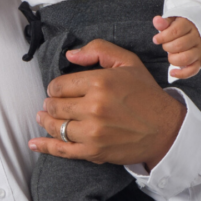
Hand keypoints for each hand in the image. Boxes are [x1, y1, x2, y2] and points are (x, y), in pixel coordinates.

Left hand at [28, 40, 185, 170]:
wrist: (166, 128)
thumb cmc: (145, 93)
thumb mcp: (127, 61)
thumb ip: (97, 50)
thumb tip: (70, 54)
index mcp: (99, 82)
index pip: (59, 85)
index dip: (55, 87)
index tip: (60, 89)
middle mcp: (94, 107)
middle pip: (54, 106)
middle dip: (50, 103)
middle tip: (53, 102)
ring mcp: (93, 132)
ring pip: (56, 126)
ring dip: (46, 120)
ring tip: (43, 116)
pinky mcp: (95, 151)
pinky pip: (62, 150)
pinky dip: (44, 147)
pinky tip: (33, 143)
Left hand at [152, 16, 200, 78]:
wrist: (195, 31)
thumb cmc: (178, 26)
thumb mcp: (171, 21)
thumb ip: (164, 22)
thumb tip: (156, 21)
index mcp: (188, 25)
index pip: (176, 31)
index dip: (163, 36)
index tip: (156, 39)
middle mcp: (196, 38)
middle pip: (180, 45)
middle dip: (167, 47)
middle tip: (165, 45)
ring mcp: (199, 50)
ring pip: (186, 58)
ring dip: (173, 59)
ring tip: (169, 55)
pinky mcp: (199, 60)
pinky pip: (193, 70)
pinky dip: (182, 74)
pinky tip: (172, 72)